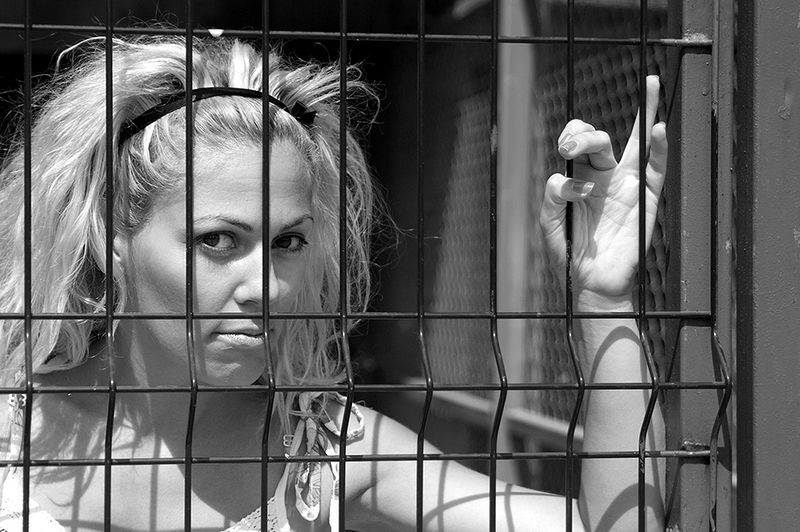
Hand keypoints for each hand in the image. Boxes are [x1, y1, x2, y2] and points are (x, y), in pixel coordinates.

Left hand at [539, 75, 667, 305]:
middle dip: (586, 134)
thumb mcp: (550, 224)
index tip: (564, 148)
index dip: (572, 136)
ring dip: (646, 111)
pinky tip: (659, 127)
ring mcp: (628, 185)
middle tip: (571, 146)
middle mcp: (606, 176)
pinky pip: (656, 169)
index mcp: (581, 177)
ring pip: (638, 142)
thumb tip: (564, 178)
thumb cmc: (570, 253)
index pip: (578, 142)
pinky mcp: (646, 199)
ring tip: (651, 83)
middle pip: (602, 139)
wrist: (592, 282)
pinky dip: (660, 147)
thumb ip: (551, 198)